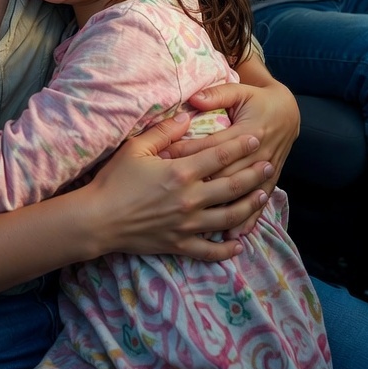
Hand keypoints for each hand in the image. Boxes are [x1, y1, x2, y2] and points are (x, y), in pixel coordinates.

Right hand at [85, 115, 272, 261]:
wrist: (98, 219)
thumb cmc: (114, 180)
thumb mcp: (135, 149)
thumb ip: (163, 132)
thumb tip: (186, 117)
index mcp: (181, 173)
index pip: (219, 156)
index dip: (241, 146)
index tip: (256, 138)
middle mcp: (190, 199)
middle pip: (232, 186)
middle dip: (254, 175)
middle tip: (269, 165)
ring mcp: (187, 225)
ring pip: (229, 217)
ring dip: (249, 206)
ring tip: (263, 196)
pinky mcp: (180, 245)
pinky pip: (210, 251)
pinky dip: (227, 249)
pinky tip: (239, 244)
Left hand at [175, 79, 298, 236]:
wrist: (289, 112)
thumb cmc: (260, 100)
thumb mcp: (240, 91)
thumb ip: (217, 94)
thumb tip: (193, 99)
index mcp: (247, 131)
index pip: (211, 147)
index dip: (187, 151)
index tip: (163, 158)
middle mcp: (257, 155)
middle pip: (223, 174)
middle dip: (195, 183)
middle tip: (166, 193)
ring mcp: (264, 172)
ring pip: (239, 195)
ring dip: (219, 209)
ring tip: (195, 225)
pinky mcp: (269, 183)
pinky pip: (256, 205)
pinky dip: (245, 220)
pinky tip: (233, 235)